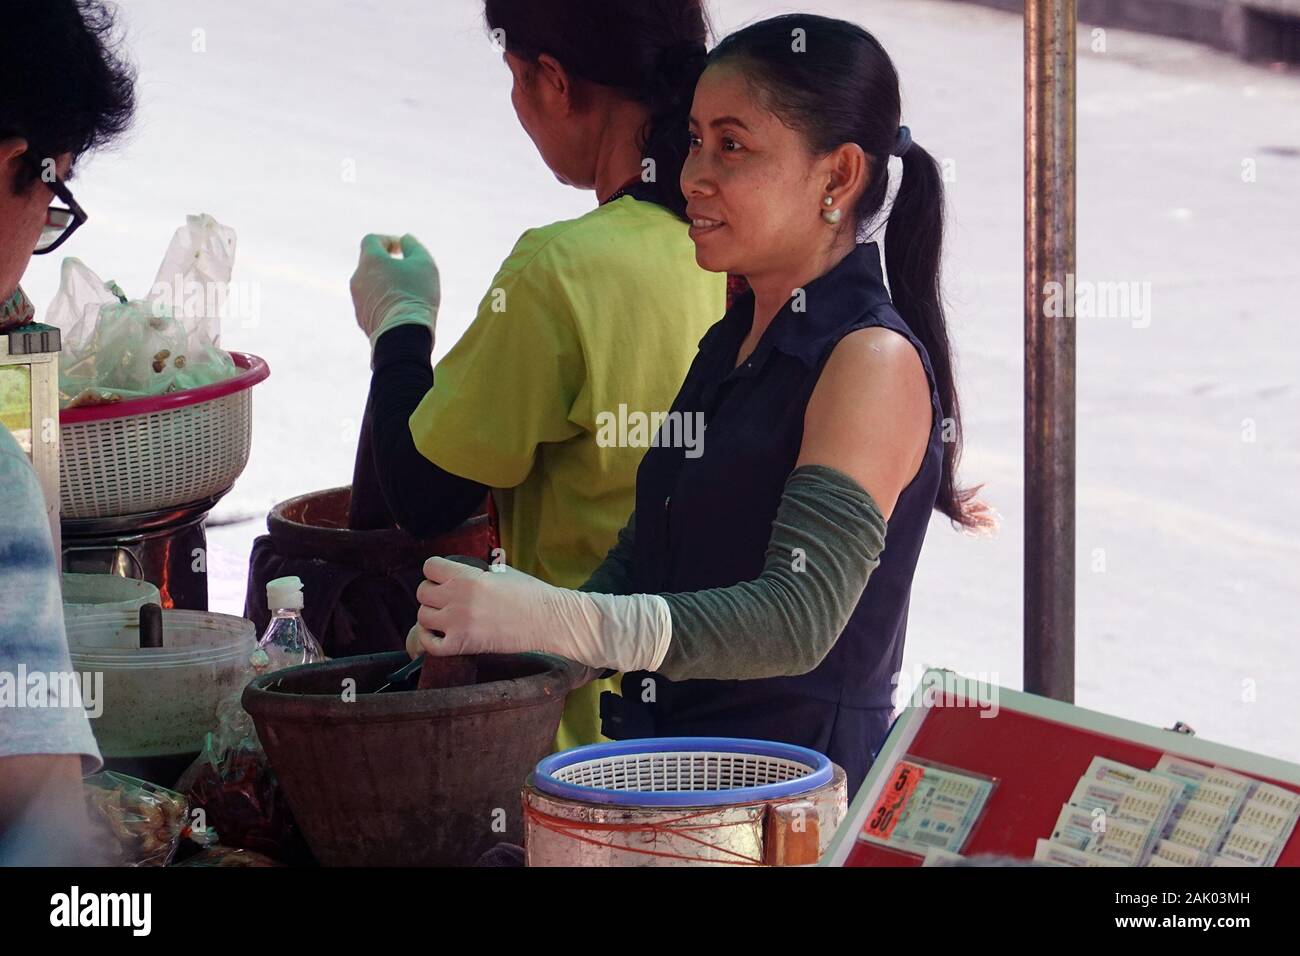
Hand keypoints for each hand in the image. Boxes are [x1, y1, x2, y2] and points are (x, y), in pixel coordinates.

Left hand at [349, 233, 439, 350]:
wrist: (403, 334)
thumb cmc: (416, 295)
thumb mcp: (423, 264)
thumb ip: (414, 246)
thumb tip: (405, 240)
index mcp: (370, 260)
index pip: (372, 240)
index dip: (387, 241)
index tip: (402, 250)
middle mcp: (358, 277)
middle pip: (370, 264)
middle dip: (387, 265)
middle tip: (408, 275)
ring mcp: (357, 300)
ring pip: (370, 285)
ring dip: (385, 286)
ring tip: (407, 297)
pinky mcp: (361, 319)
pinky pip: (372, 304)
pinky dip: (383, 303)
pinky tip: (401, 312)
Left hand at [412, 558, 565, 657]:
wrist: (547, 620)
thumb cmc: (530, 595)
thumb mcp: (502, 572)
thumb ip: (475, 573)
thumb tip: (459, 576)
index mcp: (468, 576)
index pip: (430, 567)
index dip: (435, 571)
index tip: (442, 578)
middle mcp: (458, 598)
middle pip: (422, 592)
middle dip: (432, 594)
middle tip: (445, 599)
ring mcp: (458, 623)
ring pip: (422, 617)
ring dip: (431, 616)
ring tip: (444, 618)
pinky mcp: (463, 645)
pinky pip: (430, 644)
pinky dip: (429, 640)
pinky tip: (439, 635)